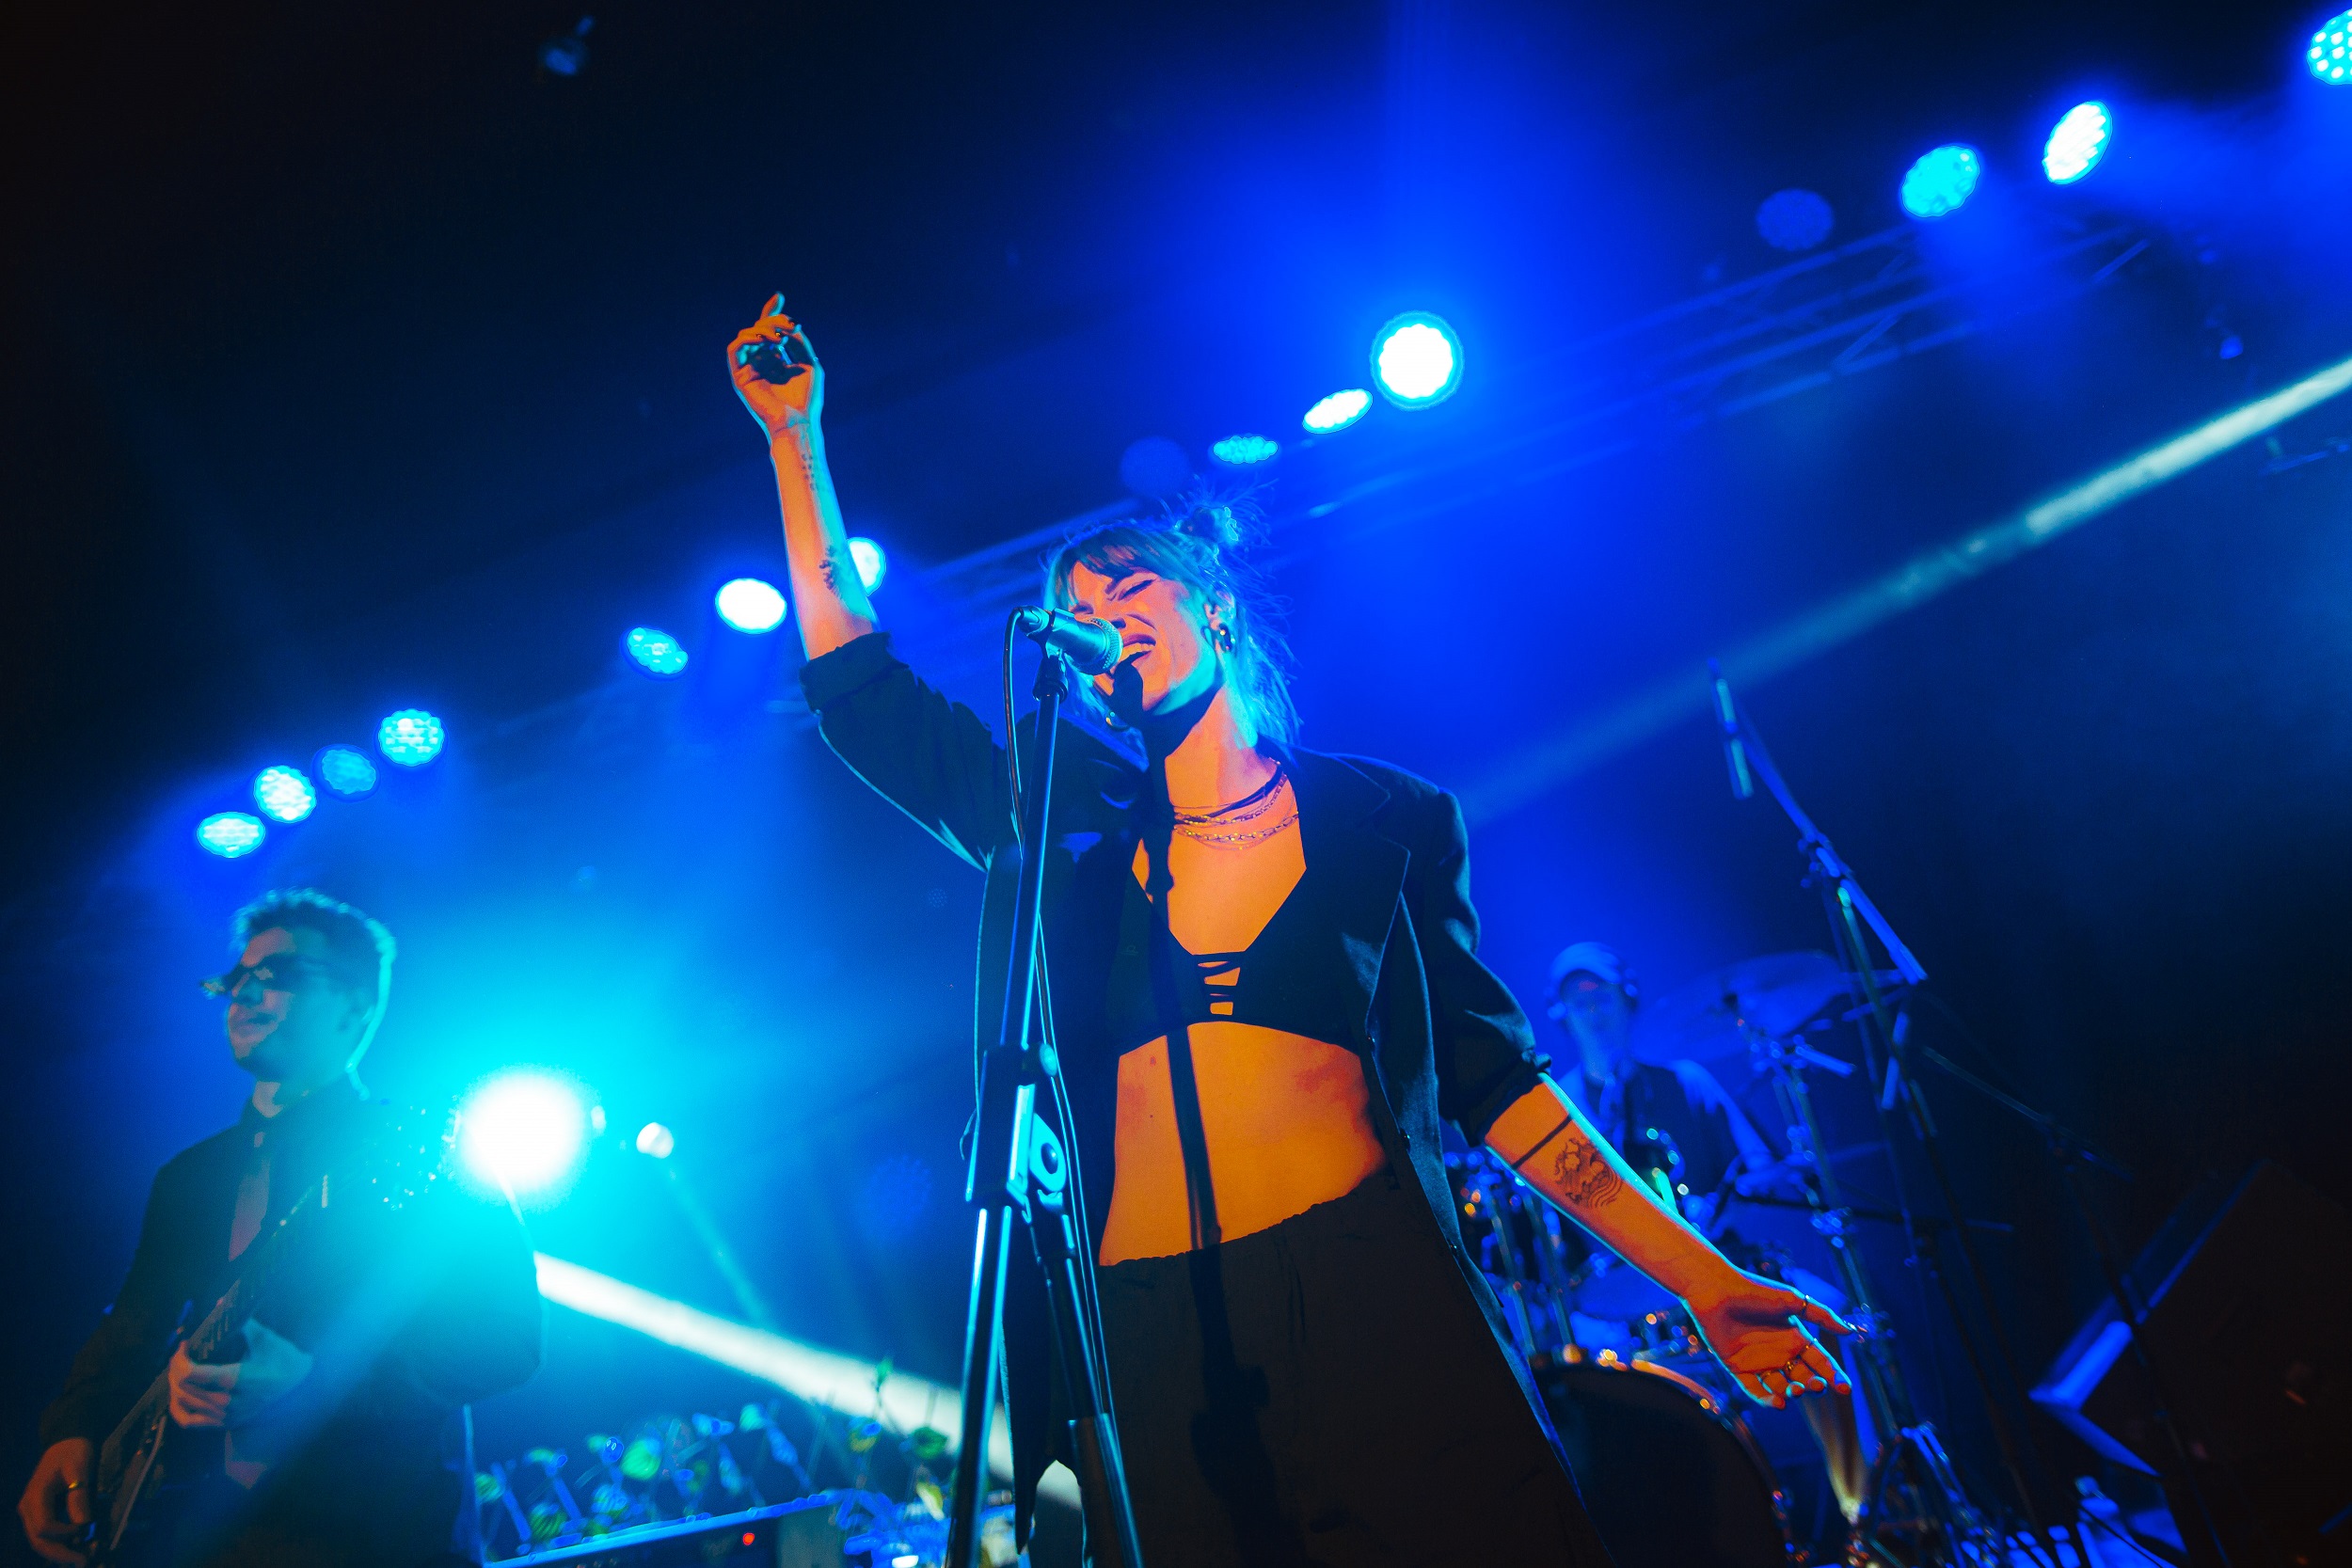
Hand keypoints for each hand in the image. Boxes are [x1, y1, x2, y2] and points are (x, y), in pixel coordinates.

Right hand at [17, 1437, 92, 1565]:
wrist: (65, 1441)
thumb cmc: (74, 1451)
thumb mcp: (80, 1470)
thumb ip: (80, 1497)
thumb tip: (85, 1527)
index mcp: (35, 1495)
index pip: (43, 1527)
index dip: (64, 1534)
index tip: (86, 1530)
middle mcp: (27, 1507)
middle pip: (37, 1540)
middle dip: (60, 1553)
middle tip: (84, 1561)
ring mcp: (30, 1511)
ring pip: (38, 1541)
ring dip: (59, 1552)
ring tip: (82, 1558)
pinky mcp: (38, 1513)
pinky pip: (43, 1535)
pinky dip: (58, 1544)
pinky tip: (75, 1548)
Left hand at [167, 1320, 313, 1429]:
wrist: (298, 1386)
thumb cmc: (282, 1359)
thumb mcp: (265, 1339)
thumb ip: (241, 1323)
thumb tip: (220, 1302)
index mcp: (237, 1379)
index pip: (191, 1374)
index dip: (180, 1358)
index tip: (186, 1344)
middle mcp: (228, 1401)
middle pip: (182, 1387)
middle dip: (175, 1367)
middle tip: (180, 1353)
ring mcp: (225, 1415)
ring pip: (182, 1402)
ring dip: (175, 1383)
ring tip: (179, 1369)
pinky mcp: (224, 1423)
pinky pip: (188, 1421)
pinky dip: (177, 1407)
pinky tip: (179, 1393)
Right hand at [727, 293, 823, 441]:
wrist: (798, 421)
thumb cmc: (807, 398)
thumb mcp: (809, 363)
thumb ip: (798, 341)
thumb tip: (785, 324)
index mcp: (778, 360)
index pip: (770, 331)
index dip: (772, 312)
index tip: (779, 296)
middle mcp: (762, 362)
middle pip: (760, 328)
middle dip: (774, 320)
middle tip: (790, 325)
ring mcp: (750, 369)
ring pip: (747, 335)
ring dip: (763, 329)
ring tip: (778, 338)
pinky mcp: (739, 376)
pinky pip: (734, 349)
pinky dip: (747, 339)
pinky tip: (764, 341)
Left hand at [1683, 1269, 1852, 1408]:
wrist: (1717, 1291)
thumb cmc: (1756, 1291)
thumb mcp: (1793, 1301)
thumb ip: (1822, 1316)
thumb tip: (1851, 1332)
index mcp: (1795, 1337)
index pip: (1821, 1362)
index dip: (1834, 1376)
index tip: (1846, 1389)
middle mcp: (1780, 1352)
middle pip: (1804, 1378)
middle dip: (1814, 1386)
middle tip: (1816, 1386)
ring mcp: (1760, 1362)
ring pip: (1782, 1388)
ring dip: (1793, 1394)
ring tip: (1796, 1391)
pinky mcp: (1738, 1369)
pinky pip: (1755, 1390)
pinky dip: (1767, 1400)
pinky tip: (1779, 1402)